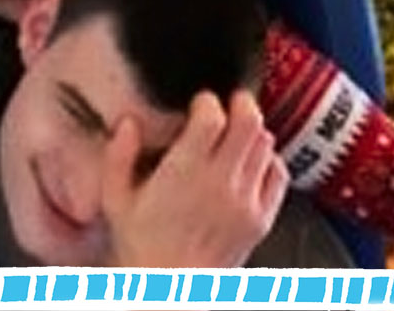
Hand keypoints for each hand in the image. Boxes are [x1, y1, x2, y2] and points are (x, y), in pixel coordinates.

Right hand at [102, 89, 287, 267]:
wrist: (172, 290)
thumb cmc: (141, 243)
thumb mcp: (115, 197)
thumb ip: (118, 155)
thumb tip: (129, 122)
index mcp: (184, 173)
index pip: (212, 118)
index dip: (207, 102)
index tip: (198, 103)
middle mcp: (220, 183)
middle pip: (248, 123)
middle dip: (240, 104)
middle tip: (229, 102)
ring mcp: (246, 202)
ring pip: (265, 143)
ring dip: (252, 130)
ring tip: (236, 131)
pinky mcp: (262, 219)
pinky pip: (278, 173)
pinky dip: (268, 158)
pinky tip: (251, 160)